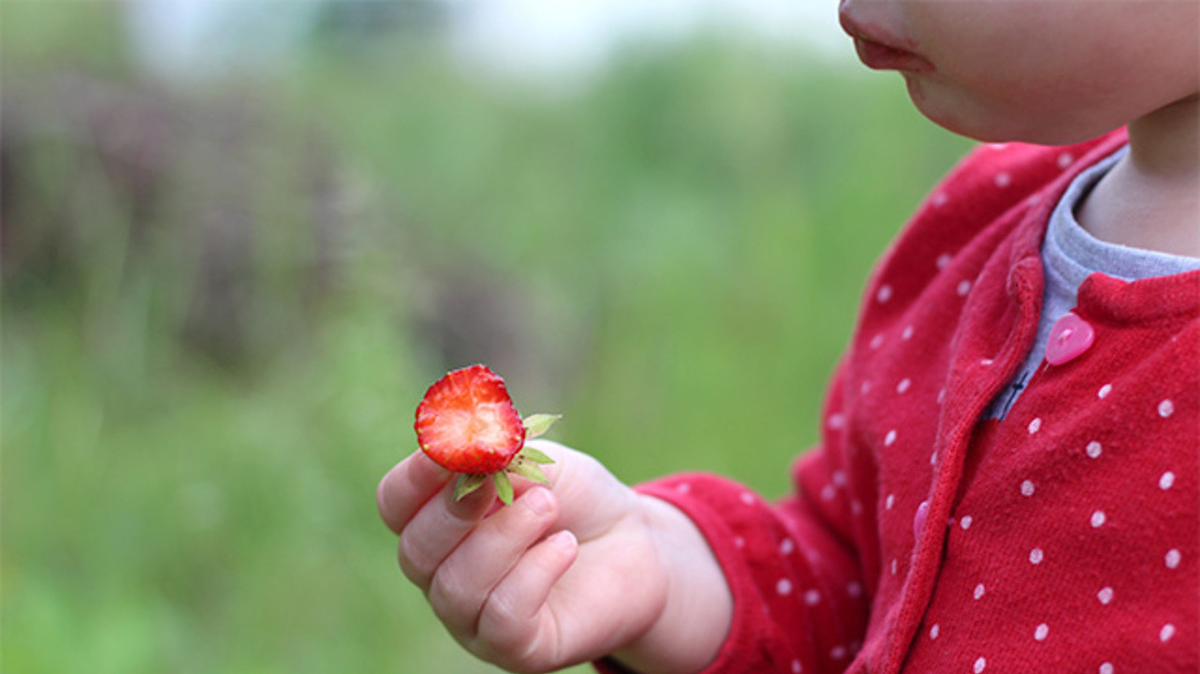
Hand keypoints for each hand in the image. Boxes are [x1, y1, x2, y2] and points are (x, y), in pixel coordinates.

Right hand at [376, 440, 730, 673]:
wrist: (634, 544)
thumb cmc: (576, 500)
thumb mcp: (540, 462)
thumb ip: (500, 455)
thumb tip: (467, 444)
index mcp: (438, 518)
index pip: (396, 504)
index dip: (414, 477)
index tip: (448, 448)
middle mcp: (443, 571)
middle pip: (416, 550)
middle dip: (453, 512)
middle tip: (493, 481)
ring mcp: (473, 615)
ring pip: (458, 586)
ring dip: (505, 536)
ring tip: (549, 506)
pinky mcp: (515, 646)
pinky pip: (501, 616)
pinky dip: (534, 574)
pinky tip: (564, 547)